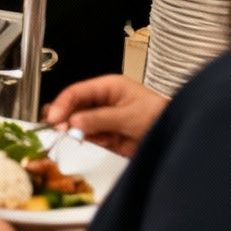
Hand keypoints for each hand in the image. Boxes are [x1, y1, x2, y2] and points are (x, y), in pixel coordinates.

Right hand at [44, 74, 166, 156]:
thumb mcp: (129, 116)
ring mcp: (103, 119)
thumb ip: (99, 118)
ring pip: (77, 124)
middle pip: (73, 108)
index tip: (53, 118)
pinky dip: (82, 142)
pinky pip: (87, 138)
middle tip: (58, 130)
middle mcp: (101, 102)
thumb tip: (74, 121)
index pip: (76, 92)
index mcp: (107, 87)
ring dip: (72, 132)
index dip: (62, 104)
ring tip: (71, 138)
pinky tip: (84, 143)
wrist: (177, 136)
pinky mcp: (106, 136)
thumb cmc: (160, 117)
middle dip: (64, 119)